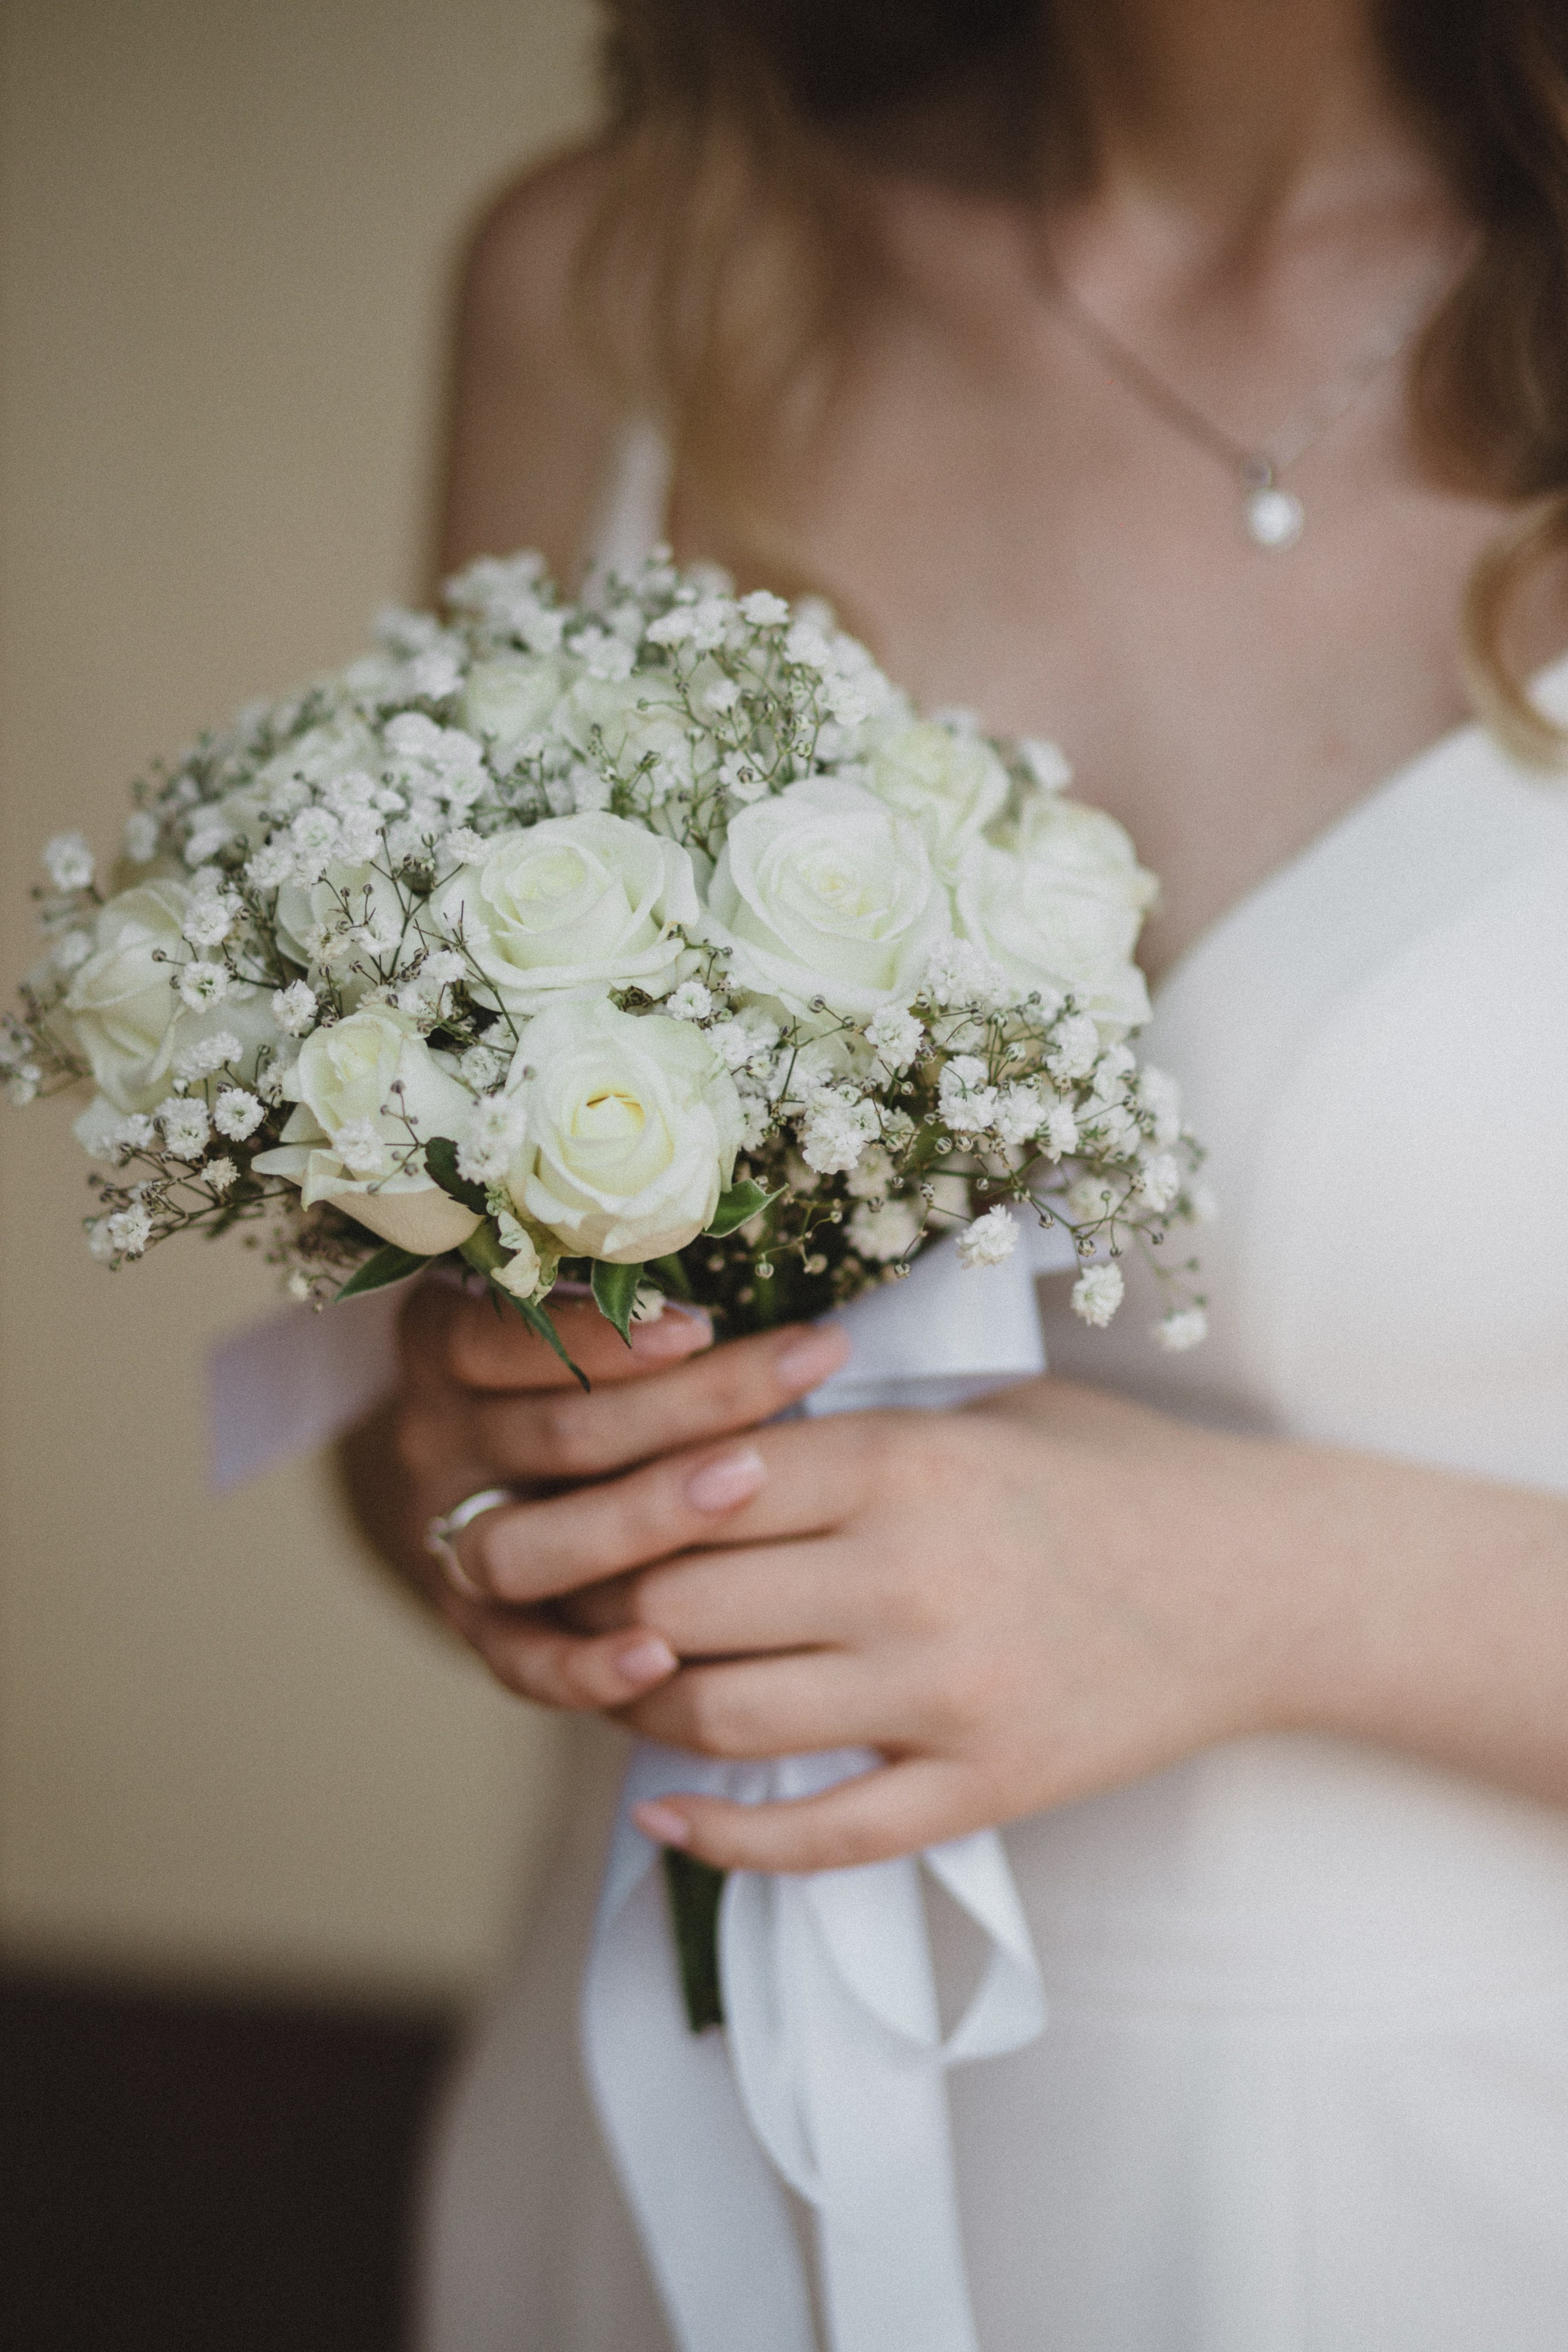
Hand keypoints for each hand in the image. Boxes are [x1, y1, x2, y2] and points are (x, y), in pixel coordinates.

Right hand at [337, 1276, 852, 1702]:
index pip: (500, 1336)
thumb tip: (746, 1245)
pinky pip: (523, 1662)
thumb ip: (621, 1287)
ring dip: (644, 1520)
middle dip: (683, 1406)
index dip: (599, 1335)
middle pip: (555, 1435)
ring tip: (749, 1485)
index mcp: (441, 1346)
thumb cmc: (565, 1368)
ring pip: (530, 1546)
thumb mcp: (564, 1306)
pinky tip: (664, 1657)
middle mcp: (434, 1445)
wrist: (478, 1481)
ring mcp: (449, 1545)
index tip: (702, 1322)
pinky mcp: (481, 1633)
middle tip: (796, 1373)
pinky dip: (588, 1666)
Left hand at [445, 1372, 1305, 1870]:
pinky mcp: (984, 1787)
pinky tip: (665, 1817)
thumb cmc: (1111, 1471)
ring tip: (625, 1691)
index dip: (615, 1506)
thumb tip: (688, 1445)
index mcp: (901, 1461)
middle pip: (679, 1607)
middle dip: (608, 1609)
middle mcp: (910, 1577)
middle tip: (585, 1607)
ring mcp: (947, 1694)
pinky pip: (820, 1836)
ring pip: (723, 1720)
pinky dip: (722, 1839)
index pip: (691, 1487)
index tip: (585, 1513)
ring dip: (644, 1713)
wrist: (1266, 1581)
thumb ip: (842, 1424)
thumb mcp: (977, 1408)